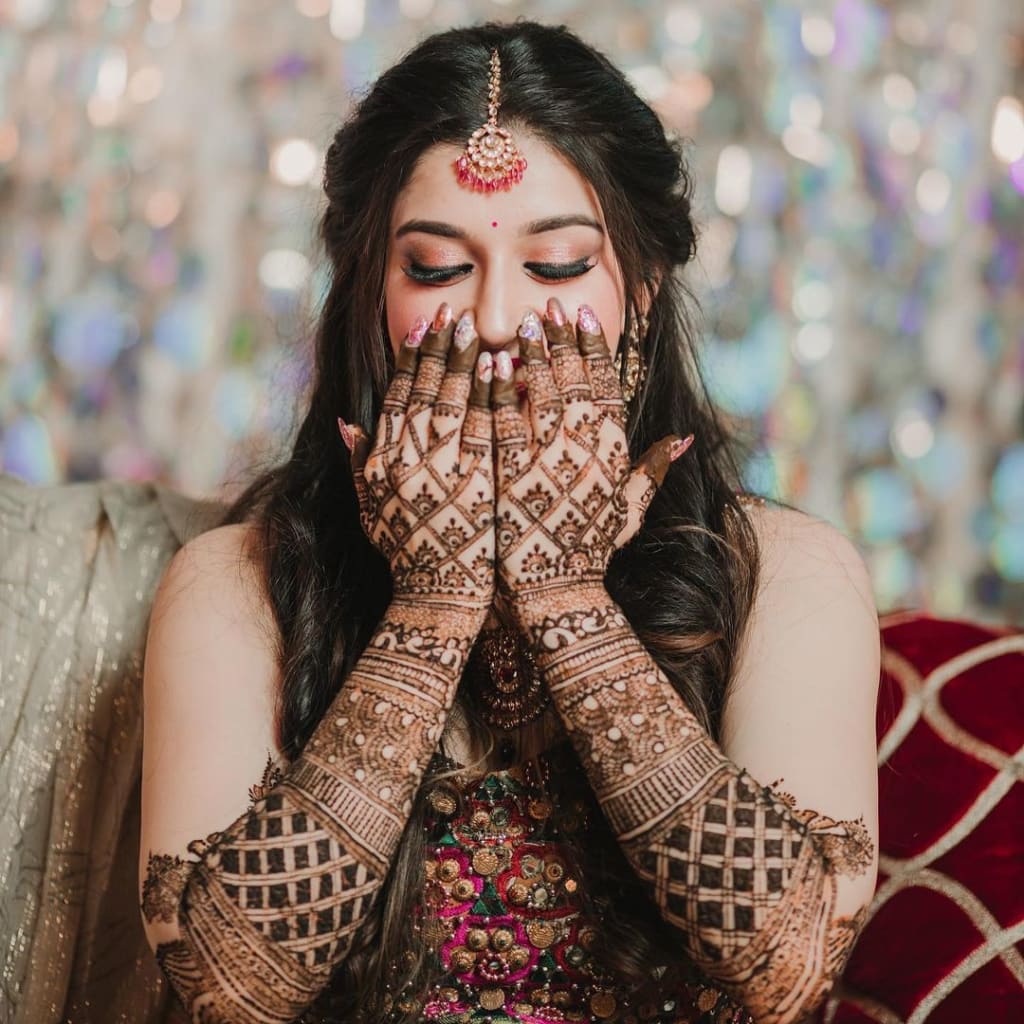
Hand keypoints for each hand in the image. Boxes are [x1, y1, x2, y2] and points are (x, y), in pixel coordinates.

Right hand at [340, 303, 495, 622]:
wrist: (438, 595)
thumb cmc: (407, 555)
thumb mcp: (372, 510)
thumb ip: (360, 463)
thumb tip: (345, 422)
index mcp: (384, 460)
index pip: (398, 395)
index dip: (412, 359)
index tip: (423, 328)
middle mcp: (409, 457)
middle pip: (425, 389)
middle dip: (439, 347)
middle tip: (451, 313)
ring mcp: (443, 466)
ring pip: (452, 399)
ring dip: (463, 360)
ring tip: (473, 328)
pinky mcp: (476, 478)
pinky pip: (483, 424)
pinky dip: (489, 392)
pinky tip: (499, 365)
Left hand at [490, 298, 691, 624]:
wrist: (556, 592)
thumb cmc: (591, 551)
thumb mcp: (629, 510)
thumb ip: (654, 469)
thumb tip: (682, 438)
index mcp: (612, 453)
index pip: (605, 386)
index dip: (594, 348)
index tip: (584, 317)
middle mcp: (584, 450)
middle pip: (574, 380)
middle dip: (561, 338)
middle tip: (549, 306)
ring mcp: (548, 460)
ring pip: (541, 393)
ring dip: (531, 353)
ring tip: (521, 323)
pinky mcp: (512, 473)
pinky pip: (504, 421)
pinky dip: (497, 390)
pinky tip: (489, 364)